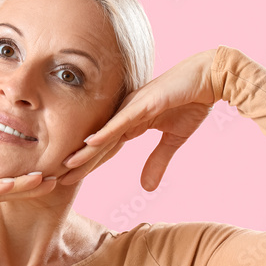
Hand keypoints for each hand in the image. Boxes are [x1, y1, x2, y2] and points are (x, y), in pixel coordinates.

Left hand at [56, 48, 218, 190]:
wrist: (209, 77)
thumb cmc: (191, 102)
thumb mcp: (174, 140)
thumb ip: (158, 161)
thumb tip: (146, 188)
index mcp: (130, 122)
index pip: (105, 149)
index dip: (88, 165)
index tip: (69, 179)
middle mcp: (126, 114)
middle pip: (98, 144)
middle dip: (78, 162)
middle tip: (56, 179)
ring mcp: (133, 108)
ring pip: (105, 134)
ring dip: (85, 151)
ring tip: (65, 166)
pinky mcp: (146, 103)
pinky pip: (122, 121)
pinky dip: (106, 133)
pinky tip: (90, 143)